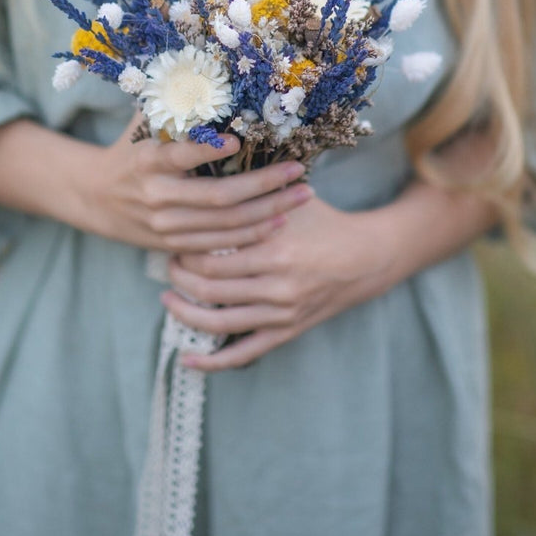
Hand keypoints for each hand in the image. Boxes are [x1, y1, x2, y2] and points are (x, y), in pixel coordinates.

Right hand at [77, 117, 312, 254]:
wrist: (95, 197)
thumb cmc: (130, 149)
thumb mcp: (142, 122)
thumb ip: (172, 101)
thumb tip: (205, 67)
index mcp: (147, 161)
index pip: (180, 156)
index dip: (208, 150)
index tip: (239, 140)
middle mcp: (157, 196)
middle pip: (218, 197)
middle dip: (263, 185)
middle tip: (298, 170)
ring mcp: (166, 226)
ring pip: (225, 225)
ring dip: (268, 212)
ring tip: (301, 196)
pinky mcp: (174, 246)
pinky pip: (220, 246)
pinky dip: (251, 235)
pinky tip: (279, 221)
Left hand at [161, 192, 388, 369]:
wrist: (367, 257)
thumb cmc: (324, 221)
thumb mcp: (292, 200)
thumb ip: (254, 193)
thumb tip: (208, 174)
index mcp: (275, 250)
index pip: (211, 256)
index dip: (186, 250)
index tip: (175, 238)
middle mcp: (277, 286)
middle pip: (209, 288)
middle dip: (180, 277)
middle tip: (169, 263)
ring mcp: (281, 313)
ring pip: (219, 323)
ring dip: (186, 313)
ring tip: (168, 300)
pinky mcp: (286, 331)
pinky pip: (244, 353)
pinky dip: (213, 361)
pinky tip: (188, 358)